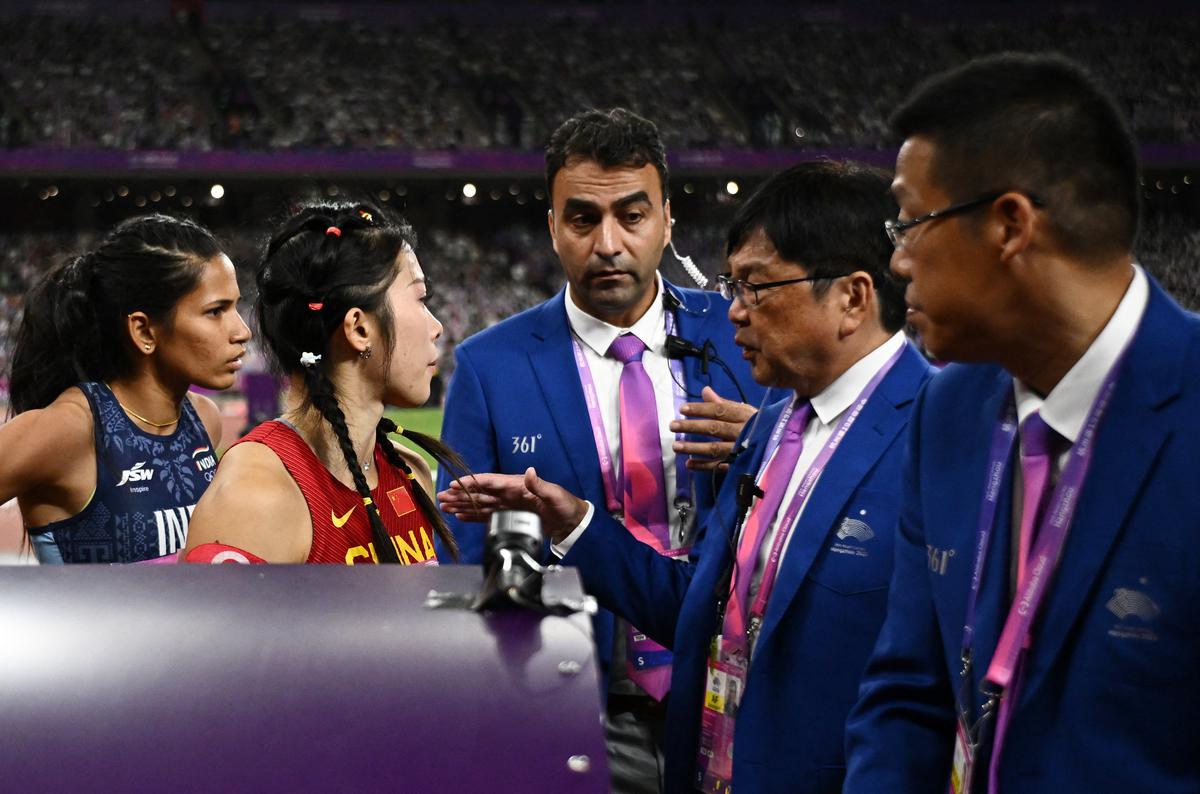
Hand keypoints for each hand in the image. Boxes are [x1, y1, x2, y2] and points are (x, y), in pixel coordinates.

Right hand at [438, 467, 589, 543]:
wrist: (571, 521)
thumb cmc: (565, 505)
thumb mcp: (555, 494)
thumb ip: (540, 485)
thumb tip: (530, 472)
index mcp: (517, 485)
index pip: (490, 482)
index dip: (472, 483)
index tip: (456, 484)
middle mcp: (509, 493)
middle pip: (480, 492)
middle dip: (460, 494)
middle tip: (441, 497)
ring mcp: (508, 505)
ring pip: (480, 504)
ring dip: (462, 504)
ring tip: (445, 506)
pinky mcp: (509, 516)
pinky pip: (487, 515)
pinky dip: (473, 515)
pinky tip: (460, 516)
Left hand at [669, 386, 755, 471]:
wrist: (778, 447)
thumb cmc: (757, 426)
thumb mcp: (744, 412)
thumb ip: (724, 403)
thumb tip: (705, 390)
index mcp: (743, 416)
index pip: (719, 410)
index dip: (700, 409)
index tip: (682, 409)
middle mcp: (742, 432)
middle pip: (714, 428)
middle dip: (692, 427)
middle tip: (673, 426)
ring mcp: (740, 450)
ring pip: (714, 448)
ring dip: (694, 448)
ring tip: (676, 446)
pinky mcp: (739, 464)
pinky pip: (719, 466)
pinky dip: (703, 466)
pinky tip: (689, 464)